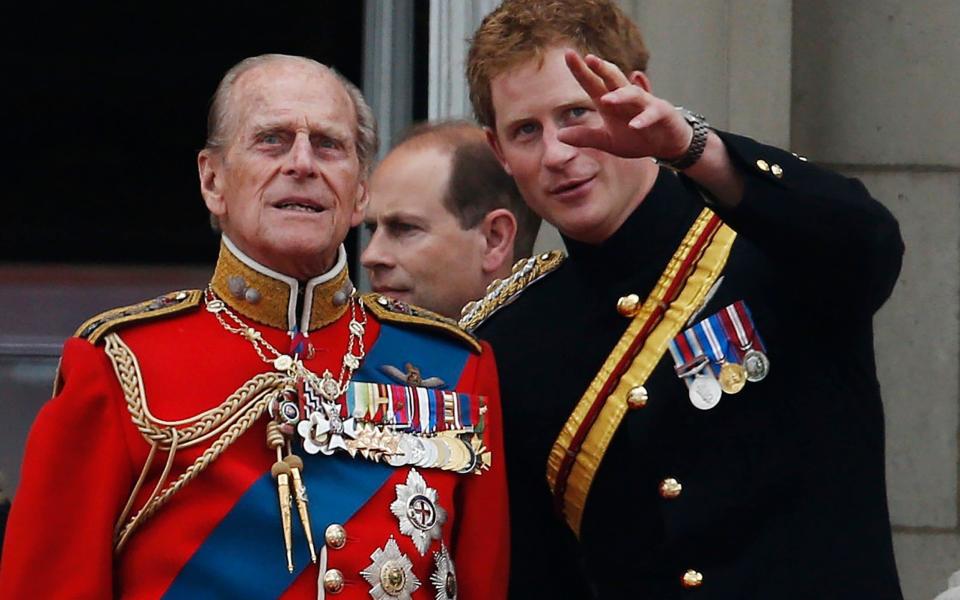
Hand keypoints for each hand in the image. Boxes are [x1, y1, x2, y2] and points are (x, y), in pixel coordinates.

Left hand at [557, 49, 692, 160]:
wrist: (667, 144)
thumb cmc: (636, 138)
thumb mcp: (608, 141)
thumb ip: (586, 137)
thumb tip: (559, 135)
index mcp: (611, 103)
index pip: (593, 83)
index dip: (581, 70)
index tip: (568, 54)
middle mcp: (627, 99)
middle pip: (613, 79)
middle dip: (602, 69)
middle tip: (589, 59)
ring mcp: (645, 104)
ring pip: (633, 94)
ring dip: (621, 96)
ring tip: (607, 100)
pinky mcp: (661, 114)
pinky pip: (652, 114)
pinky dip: (644, 119)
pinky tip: (635, 125)